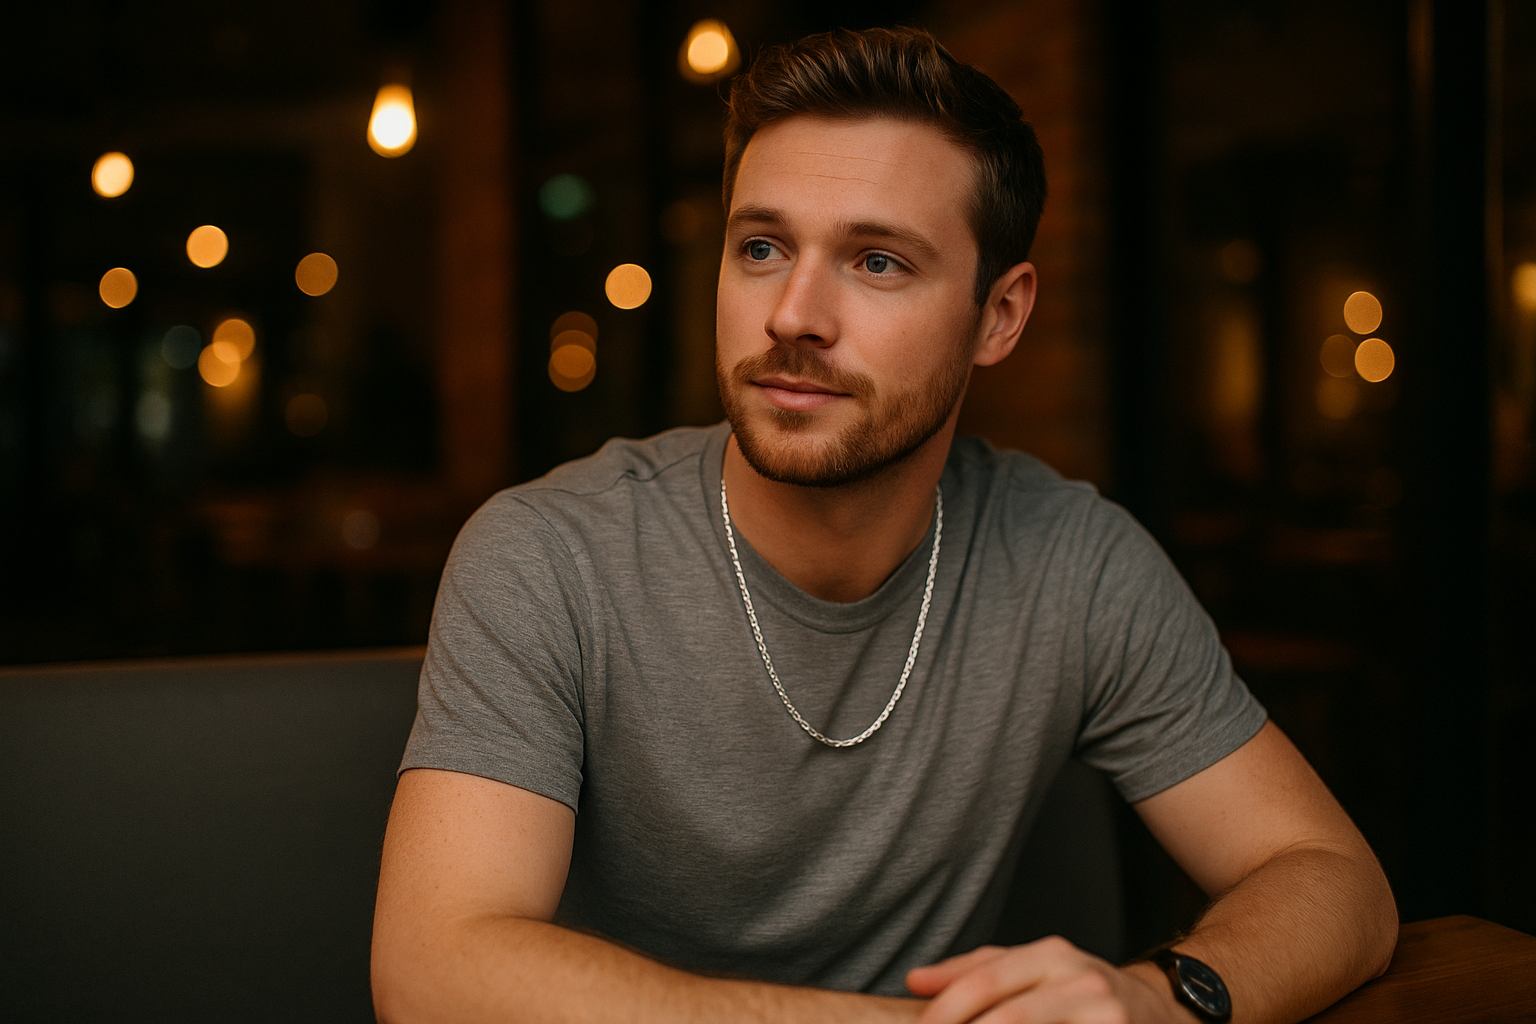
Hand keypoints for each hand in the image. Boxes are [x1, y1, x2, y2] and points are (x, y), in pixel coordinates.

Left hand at [906, 936, 1182, 1023]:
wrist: (1161, 1013)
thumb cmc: (1082, 992)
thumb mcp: (1036, 969)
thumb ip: (975, 971)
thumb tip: (915, 982)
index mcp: (1051, 955)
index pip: (983, 981)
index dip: (945, 1011)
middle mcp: (1080, 980)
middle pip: (1008, 1016)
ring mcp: (1104, 1016)